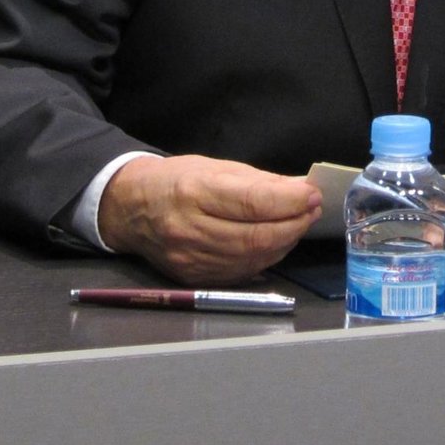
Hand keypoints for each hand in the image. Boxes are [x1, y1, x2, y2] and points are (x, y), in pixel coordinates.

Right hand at [98, 154, 322, 284]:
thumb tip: (299, 189)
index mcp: (194, 191)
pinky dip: (266, 257)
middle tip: (312, 210)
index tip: (312, 194)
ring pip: (252, 258)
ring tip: (299, 223)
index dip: (289, 201)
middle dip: (293, 224)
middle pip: (255, 236)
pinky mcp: (193, 278)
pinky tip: (277, 241)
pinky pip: (241, 272)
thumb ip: (258, 181)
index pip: (252, 202)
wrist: (132, 208)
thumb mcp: (215, 167)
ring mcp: (190, 258)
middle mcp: (190, 229)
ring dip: (284, 242)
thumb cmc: (177, 179)